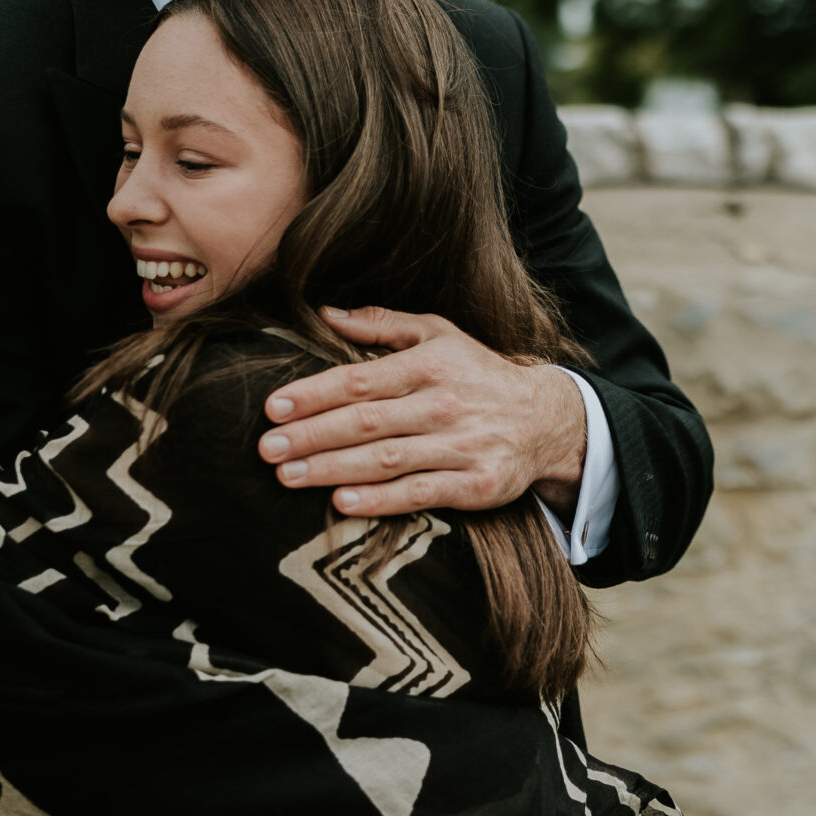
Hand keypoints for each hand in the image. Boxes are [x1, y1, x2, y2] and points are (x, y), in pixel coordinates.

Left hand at [258, 307, 585, 518]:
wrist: (548, 418)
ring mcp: (462, 445)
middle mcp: (444, 403)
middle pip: (367, 422)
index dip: (314, 394)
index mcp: (429, 364)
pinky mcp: (477, 484)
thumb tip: (325, 312)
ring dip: (333, 469)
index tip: (273, 408)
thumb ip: (381, 325)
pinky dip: (383, 500)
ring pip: (388, 459)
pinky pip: (422, 493)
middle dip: (312, 435)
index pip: (360, 380)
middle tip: (267, 448)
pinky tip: (344, 503)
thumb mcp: (439, 334)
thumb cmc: (478, 373)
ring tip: (288, 476)